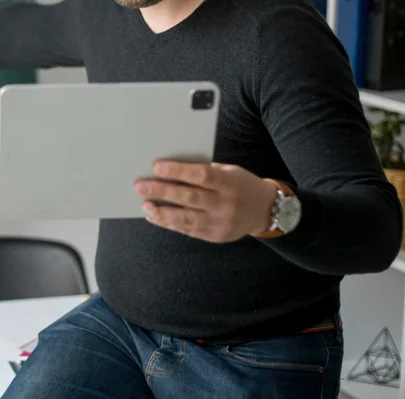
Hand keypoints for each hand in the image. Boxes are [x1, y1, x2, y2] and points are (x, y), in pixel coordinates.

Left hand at [133, 160, 278, 242]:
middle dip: (161, 191)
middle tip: (140, 186)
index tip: (157, 167)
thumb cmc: (241, 184)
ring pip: (186, 218)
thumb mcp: (229, 171)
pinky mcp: (216, 236)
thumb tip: (170, 169)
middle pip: (189, 197)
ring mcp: (220, 222)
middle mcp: (226, 204)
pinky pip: (188, 230)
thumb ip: (205, 171)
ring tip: (145, 205)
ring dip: (161, 212)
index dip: (178, 171)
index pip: (201, 176)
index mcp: (230, 182)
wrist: (265, 209)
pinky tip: (156, 216)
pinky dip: (170, 224)